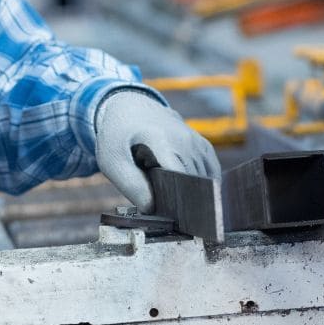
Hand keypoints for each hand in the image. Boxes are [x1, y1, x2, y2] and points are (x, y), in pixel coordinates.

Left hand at [94, 91, 221, 212]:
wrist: (129, 105)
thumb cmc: (118, 135)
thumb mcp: (112, 160)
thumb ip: (130, 185)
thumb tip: (152, 209)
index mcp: (160, 140)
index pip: (181, 177)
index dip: (180, 201)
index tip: (175, 218)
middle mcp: (183, 138)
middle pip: (195, 181)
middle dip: (187, 201)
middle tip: (175, 217)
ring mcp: (195, 139)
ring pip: (206, 177)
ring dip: (196, 192)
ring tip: (182, 205)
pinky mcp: (201, 142)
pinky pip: (211, 168)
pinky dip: (207, 183)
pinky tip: (195, 194)